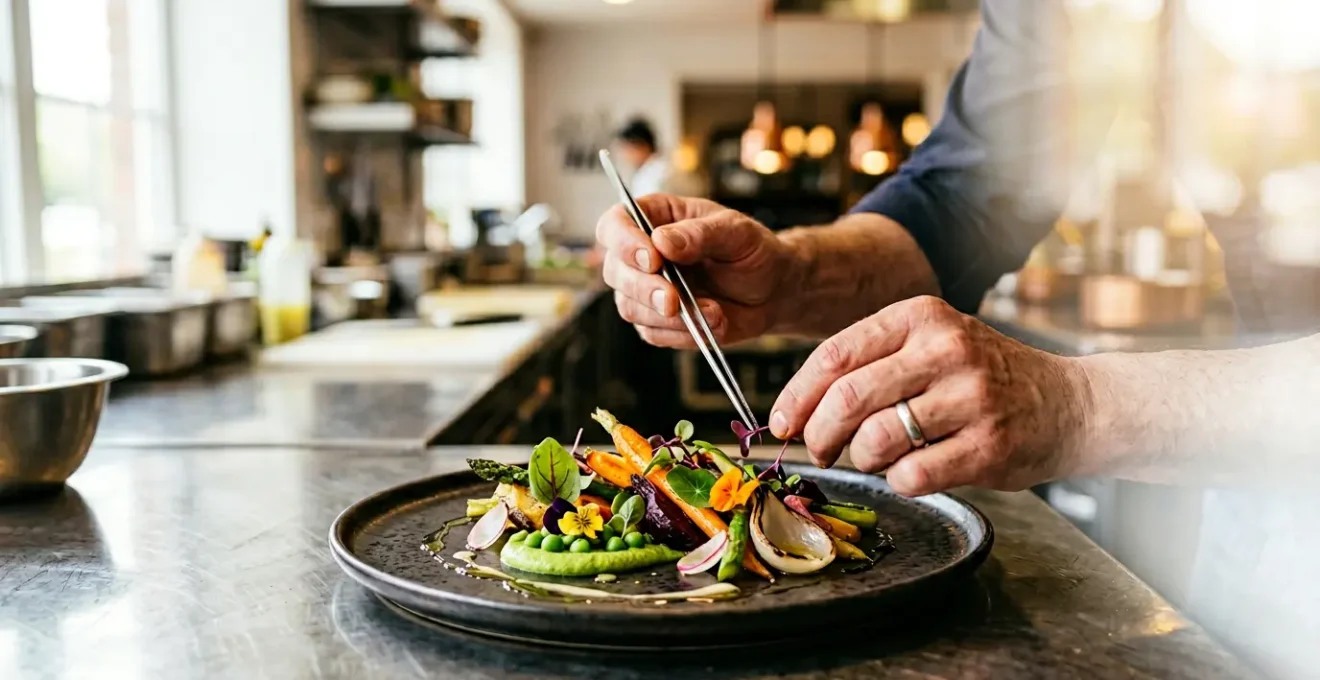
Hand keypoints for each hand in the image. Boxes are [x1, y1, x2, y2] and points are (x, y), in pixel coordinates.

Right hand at [595, 194, 798, 347]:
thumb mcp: (736, 232)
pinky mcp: (657, 322)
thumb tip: (662, 241)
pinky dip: (683, 333)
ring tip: (713, 311)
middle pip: (615, 271)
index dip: (624, 242)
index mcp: (655, 218)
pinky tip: (712, 322)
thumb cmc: (752, 251)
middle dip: (643, 288)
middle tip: (672, 300)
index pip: (615, 224)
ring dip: (667, 316)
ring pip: (630, 307)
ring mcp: (646, 290)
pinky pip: (654, 333)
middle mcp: (642, 254)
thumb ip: (700, 234)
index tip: (652, 259)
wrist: (772, 291)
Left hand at [768, 296, 1089, 496]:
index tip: (782, 423)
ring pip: (876, 439)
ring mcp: (971, 398)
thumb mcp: (931, 344)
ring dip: (861, 458)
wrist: (1071, 404)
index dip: (798, 394)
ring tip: (875, 456)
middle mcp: (947, 349)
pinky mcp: (988, 446)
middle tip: (817, 450)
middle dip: (819, 433)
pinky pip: (911, 474)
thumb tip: (797, 410)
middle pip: (849, 397)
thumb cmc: (983, 378)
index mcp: (922, 316)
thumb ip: (871, 363)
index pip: (836, 354)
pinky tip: (911, 470)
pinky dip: (897, 480)